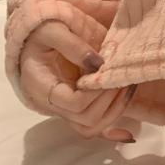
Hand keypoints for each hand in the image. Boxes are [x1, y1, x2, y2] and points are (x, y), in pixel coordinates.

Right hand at [19, 20, 137, 141]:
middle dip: (110, 100)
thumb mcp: (53, 29)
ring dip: (115, 111)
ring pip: (91, 127)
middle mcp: (51, 104)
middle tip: (124, 78)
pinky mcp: (75, 108)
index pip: (74, 103)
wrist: (35, 36)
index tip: (109, 73)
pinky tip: (129, 135)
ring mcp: (64, 109)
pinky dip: (111, 131)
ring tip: (129, 87)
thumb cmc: (41, 30)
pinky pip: (93, 128)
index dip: (96, 92)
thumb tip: (98, 64)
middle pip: (85, 120)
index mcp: (42, 87)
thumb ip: (73, 45)